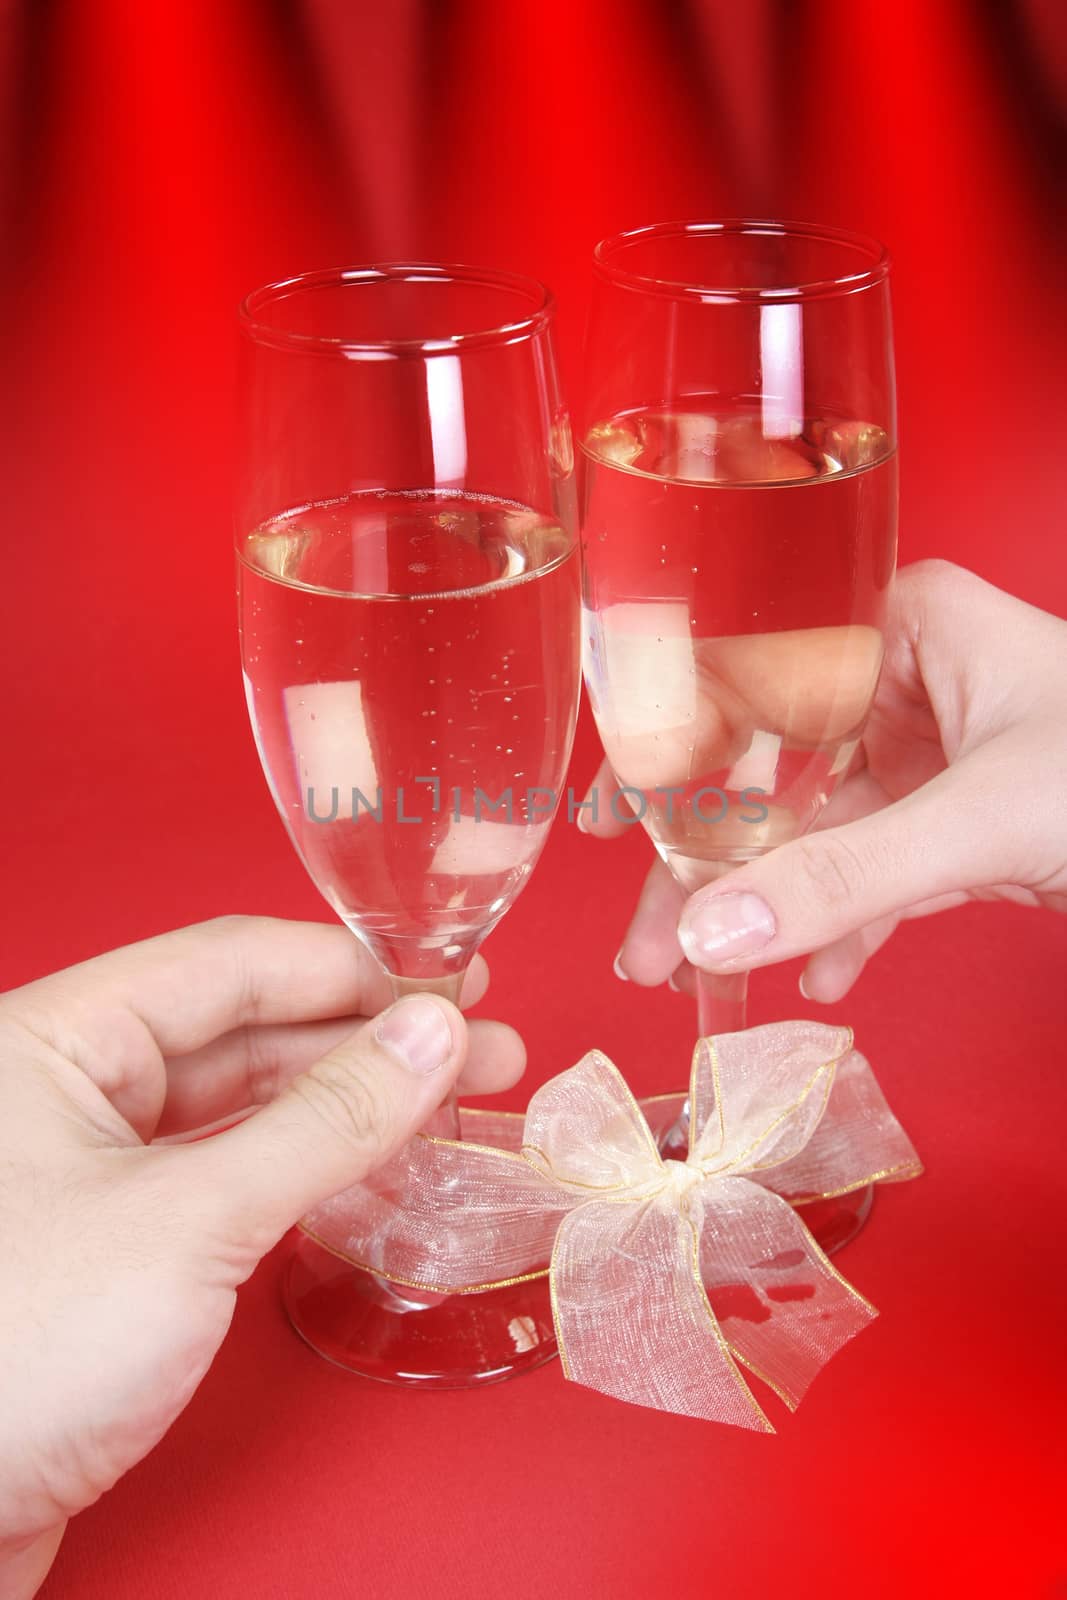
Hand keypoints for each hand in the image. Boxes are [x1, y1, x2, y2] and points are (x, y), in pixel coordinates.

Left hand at [0, 916, 522, 1595]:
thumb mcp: (193, 1220)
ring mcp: (88, 1170)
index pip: (226, 966)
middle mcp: (64, 1089)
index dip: (349, 968)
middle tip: (478, 1048)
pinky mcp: (113, 1247)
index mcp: (50, 1041)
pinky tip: (378, 1166)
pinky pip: (227, 1176)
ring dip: (346, 1105)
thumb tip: (429, 1035)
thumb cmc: (19, 1354)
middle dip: (366, 1041)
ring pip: (241, 1107)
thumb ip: (324, 1120)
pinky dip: (307, 1169)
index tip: (450, 980)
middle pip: (242, 1032)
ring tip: (452, 1102)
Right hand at [583, 560, 1066, 999]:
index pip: (754, 677)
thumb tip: (709, 932)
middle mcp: (909, 678)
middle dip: (711, 864)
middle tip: (646, 941)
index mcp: (904, 623)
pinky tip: (822, 978)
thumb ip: (846, 879)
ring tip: (700, 978)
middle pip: (774, 770)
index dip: (672, 750)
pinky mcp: (963, 821)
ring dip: (766, 908)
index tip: (612, 819)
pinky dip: (849, 925)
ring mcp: (935, 753)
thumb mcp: (986, 820)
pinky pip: (878, 871)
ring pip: (819, 832)